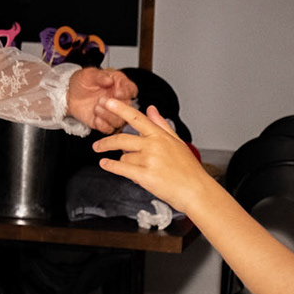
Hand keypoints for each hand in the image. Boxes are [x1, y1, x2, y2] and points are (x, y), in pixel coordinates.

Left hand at [66, 67, 139, 133]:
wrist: (71, 94)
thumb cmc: (83, 82)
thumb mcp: (89, 74)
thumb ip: (99, 76)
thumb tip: (109, 80)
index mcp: (120, 85)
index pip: (131, 89)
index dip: (127, 92)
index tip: (117, 92)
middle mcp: (119, 100)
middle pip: (128, 107)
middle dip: (118, 106)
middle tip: (103, 101)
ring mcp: (112, 112)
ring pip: (120, 120)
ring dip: (109, 115)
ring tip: (96, 108)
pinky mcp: (104, 123)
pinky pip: (109, 129)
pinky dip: (103, 125)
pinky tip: (96, 119)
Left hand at [92, 99, 218, 212]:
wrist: (196, 191)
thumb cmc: (188, 169)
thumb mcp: (177, 142)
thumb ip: (161, 125)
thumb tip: (151, 109)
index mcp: (161, 136)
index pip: (137, 118)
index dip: (121, 109)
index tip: (108, 102)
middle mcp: (154, 146)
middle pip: (122, 139)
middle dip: (106, 142)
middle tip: (97, 145)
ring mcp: (149, 160)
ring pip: (123, 157)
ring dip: (124, 163)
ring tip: (132, 168)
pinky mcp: (146, 176)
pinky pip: (121, 168)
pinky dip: (111, 166)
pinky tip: (105, 163)